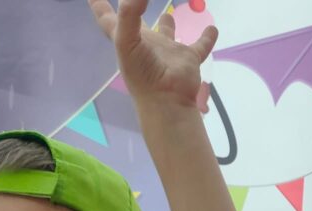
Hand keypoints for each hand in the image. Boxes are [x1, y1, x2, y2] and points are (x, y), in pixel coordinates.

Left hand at [88, 0, 216, 109]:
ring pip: (168, 32)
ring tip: (169, 12)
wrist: (167, 101)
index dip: (99, 5)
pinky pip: (200, 45)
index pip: (107, 17)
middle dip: (133, 8)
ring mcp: (167, 51)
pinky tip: (212, 29)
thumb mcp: (127, 41)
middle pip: (136, 21)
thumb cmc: (141, 73)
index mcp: (125, 39)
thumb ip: (130, 13)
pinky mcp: (188, 59)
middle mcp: (145, 42)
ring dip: (168, 23)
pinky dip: (207, 37)